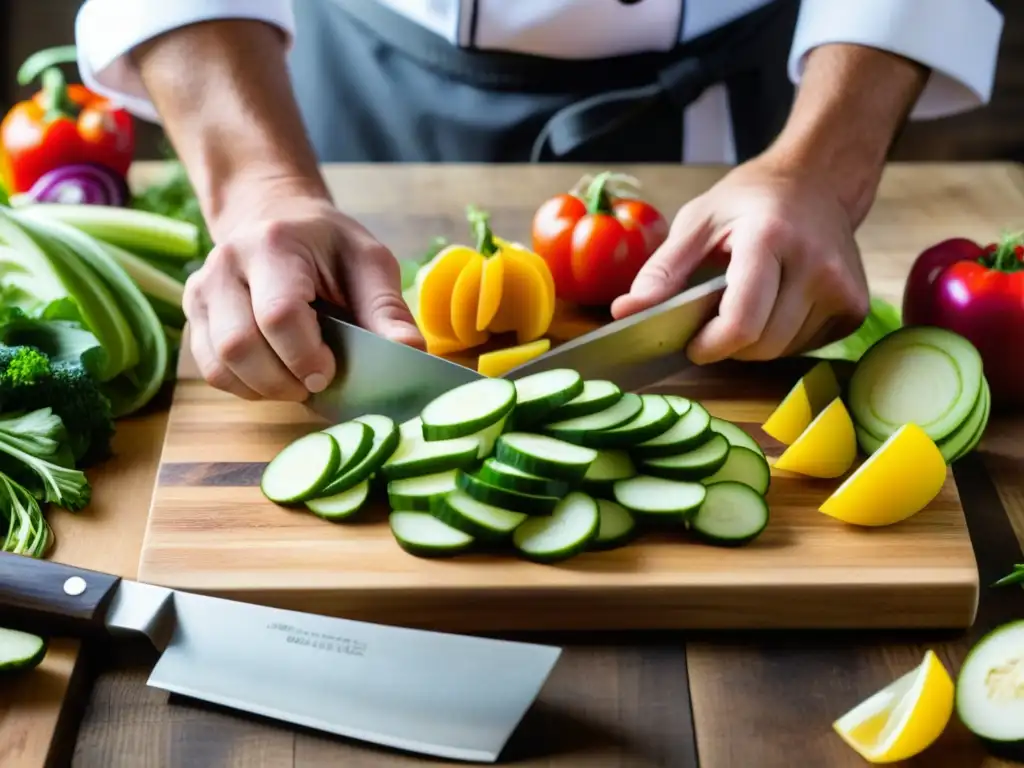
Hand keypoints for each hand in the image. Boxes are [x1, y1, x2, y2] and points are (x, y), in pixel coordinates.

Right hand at [183, 186, 423, 400]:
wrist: (276, 218)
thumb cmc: (328, 245)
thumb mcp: (369, 263)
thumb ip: (387, 309)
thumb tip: (412, 354)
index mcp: (273, 245)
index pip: (279, 314)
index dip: (305, 356)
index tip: (330, 370)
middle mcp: (225, 264)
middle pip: (241, 346)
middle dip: (284, 380)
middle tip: (316, 382)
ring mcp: (201, 290)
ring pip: (220, 365)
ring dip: (265, 388)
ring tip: (297, 380)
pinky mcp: (192, 314)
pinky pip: (211, 370)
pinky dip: (245, 386)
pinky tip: (274, 375)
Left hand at [610, 157, 870, 363]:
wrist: (818, 181)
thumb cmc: (750, 200)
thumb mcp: (696, 223)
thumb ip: (660, 272)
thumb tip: (623, 312)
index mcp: (770, 239)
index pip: (742, 322)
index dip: (710, 345)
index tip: (691, 343)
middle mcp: (816, 265)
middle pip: (761, 345)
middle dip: (727, 344)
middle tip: (713, 320)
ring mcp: (842, 288)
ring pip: (783, 351)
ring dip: (753, 343)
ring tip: (747, 303)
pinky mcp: (854, 307)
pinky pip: (805, 347)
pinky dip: (781, 338)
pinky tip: (777, 305)